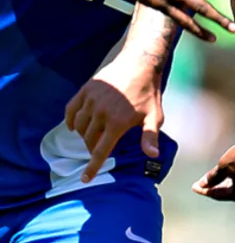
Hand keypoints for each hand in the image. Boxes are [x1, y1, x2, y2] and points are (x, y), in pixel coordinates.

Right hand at [65, 55, 162, 182]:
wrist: (140, 63)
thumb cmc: (149, 92)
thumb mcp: (154, 116)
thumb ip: (150, 136)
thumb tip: (153, 156)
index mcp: (117, 122)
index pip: (100, 151)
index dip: (92, 167)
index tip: (85, 179)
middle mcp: (101, 112)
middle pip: (88, 139)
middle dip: (91, 148)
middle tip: (98, 150)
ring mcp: (91, 100)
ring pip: (80, 126)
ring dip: (83, 135)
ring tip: (91, 137)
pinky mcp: (86, 89)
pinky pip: (71, 108)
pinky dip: (71, 119)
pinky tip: (75, 125)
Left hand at [192, 140, 234, 202]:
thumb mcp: (225, 165)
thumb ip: (213, 176)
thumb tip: (203, 184)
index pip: (216, 194)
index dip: (204, 190)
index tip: (194, 187)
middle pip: (229, 192)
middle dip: (216, 187)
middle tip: (205, 183)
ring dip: (229, 182)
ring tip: (221, 177)